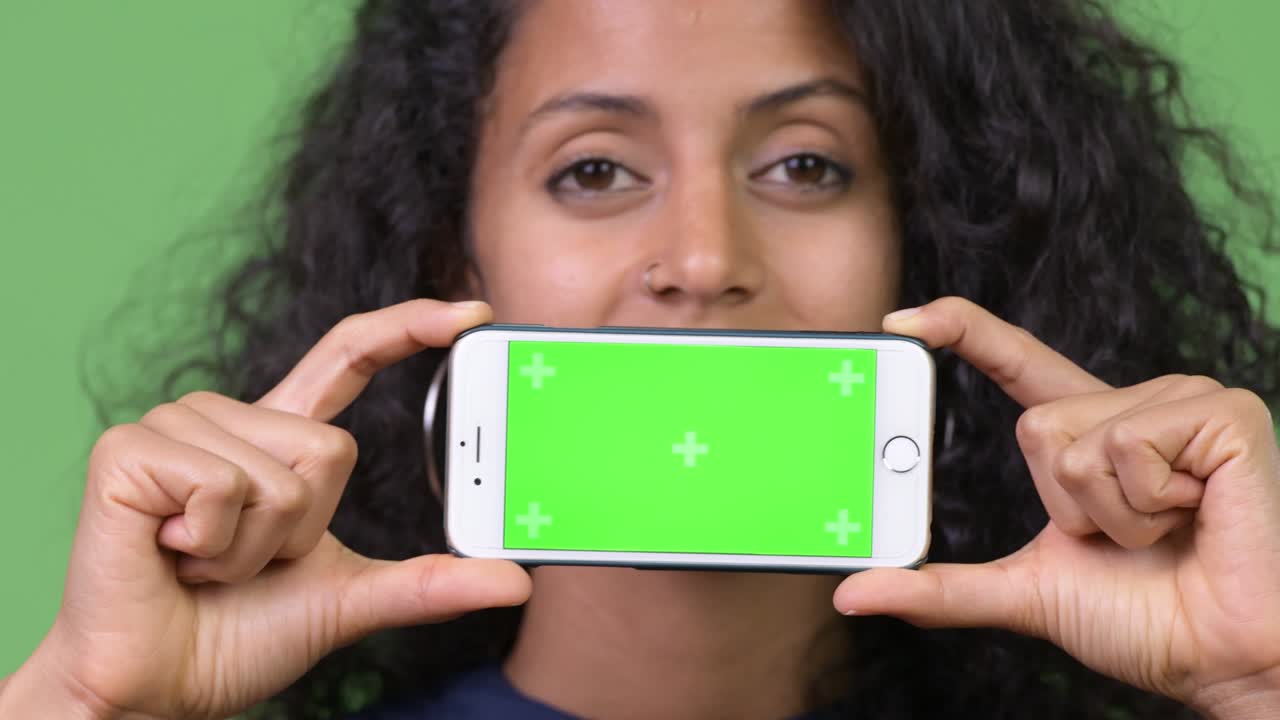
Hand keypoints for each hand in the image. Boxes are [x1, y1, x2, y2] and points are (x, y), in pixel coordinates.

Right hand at [12, 299, 530, 719]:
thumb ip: (429, 582)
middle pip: (331, 446)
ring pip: (283, 475)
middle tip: (246, 562)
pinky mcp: (129, 449)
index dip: (409, 327)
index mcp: (277, 438)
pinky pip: (221, 487)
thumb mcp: (351, 599)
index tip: (474, 313)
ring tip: (202, 561)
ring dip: (254, 548)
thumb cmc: (239, 635)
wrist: (159, 687)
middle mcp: (229, 417)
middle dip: (303, 530)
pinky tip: (170, 555)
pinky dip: (211, 546)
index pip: (349, 357)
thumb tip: (520, 582)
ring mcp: (174, 426)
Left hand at [833, 297, 1279, 714]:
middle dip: (1067, 505)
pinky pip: (1127, 448)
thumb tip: (854, 593)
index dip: (961, 331)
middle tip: (1128, 537)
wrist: (1219, 659)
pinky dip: (1148, 505)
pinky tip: (1197, 516)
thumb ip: (939, 587)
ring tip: (1167, 530)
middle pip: (1035, 425)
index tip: (899, 320)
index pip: (1015, 362)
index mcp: (1092, 432)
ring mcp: (1183, 399)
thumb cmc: (1143, 620)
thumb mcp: (1023, 591)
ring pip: (1074, 439)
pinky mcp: (1225, 412)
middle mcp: (1134, 404)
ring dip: (1109, 513)